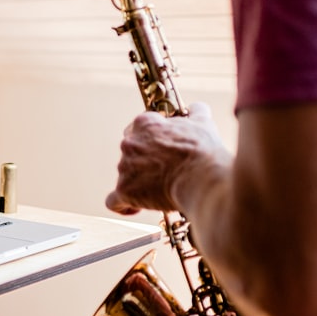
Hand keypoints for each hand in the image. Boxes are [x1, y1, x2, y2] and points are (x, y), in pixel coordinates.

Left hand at [105, 102, 231, 215]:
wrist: (201, 178)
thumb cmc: (202, 151)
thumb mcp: (203, 123)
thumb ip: (196, 113)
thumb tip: (195, 108)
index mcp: (145, 124)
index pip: (141, 128)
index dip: (152, 139)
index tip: (164, 148)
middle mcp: (129, 144)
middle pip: (131, 153)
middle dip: (145, 163)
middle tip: (166, 173)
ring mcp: (124, 167)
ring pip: (125, 177)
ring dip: (139, 183)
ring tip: (161, 192)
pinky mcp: (125, 190)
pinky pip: (114, 201)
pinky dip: (123, 204)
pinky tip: (135, 207)